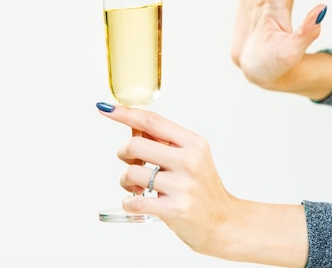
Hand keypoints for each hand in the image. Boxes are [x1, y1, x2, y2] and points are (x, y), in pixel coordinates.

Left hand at [96, 103, 308, 266]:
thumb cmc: (203, 190)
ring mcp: (182, 186)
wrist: (225, 223)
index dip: (125, 113)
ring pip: (131, 173)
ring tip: (137, 187)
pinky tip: (137, 202)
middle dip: (123, 153)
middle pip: (135, 145)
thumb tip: (133, 127)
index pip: (153, 121)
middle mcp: (189, 162)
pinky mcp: (173, 210)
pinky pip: (134, 201)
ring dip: (125, 181)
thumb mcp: (193, 158)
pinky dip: (128, 202)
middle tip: (130, 161)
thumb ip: (166, 142)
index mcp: (194, 144)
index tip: (107, 108)